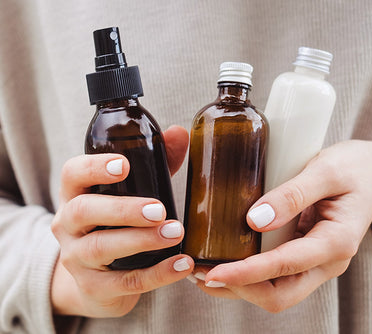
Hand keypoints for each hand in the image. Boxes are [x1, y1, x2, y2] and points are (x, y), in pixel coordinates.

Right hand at [51, 125, 193, 317]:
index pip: (72, 174)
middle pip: (83, 211)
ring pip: (100, 248)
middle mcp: (68, 225)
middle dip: (122, 209)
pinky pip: (124, 282)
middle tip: (159, 209)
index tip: (124, 165)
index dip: (94, 167)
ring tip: (175, 233)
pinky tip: (182, 264)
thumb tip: (180, 133)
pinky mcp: (94, 288)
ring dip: (141, 240)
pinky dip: (157, 274)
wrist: (99, 280)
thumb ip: (154, 163)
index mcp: (76, 194)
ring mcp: (77, 258)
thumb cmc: (116, 224)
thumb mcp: (130, 192)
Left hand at [193, 140, 371, 311]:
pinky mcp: (307, 256)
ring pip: (276, 291)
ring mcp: (318, 262)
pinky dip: (250, 274)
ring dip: (240, 286)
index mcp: (337, 242)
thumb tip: (254, 219)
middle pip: (280, 295)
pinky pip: (277, 276)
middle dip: (238, 289)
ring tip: (203, 270)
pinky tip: (226, 259)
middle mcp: (328, 262)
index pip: (285, 267)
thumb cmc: (356, 168)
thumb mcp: (327, 170)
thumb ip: (294, 194)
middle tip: (200, 273)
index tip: (212, 272)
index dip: (246, 274)